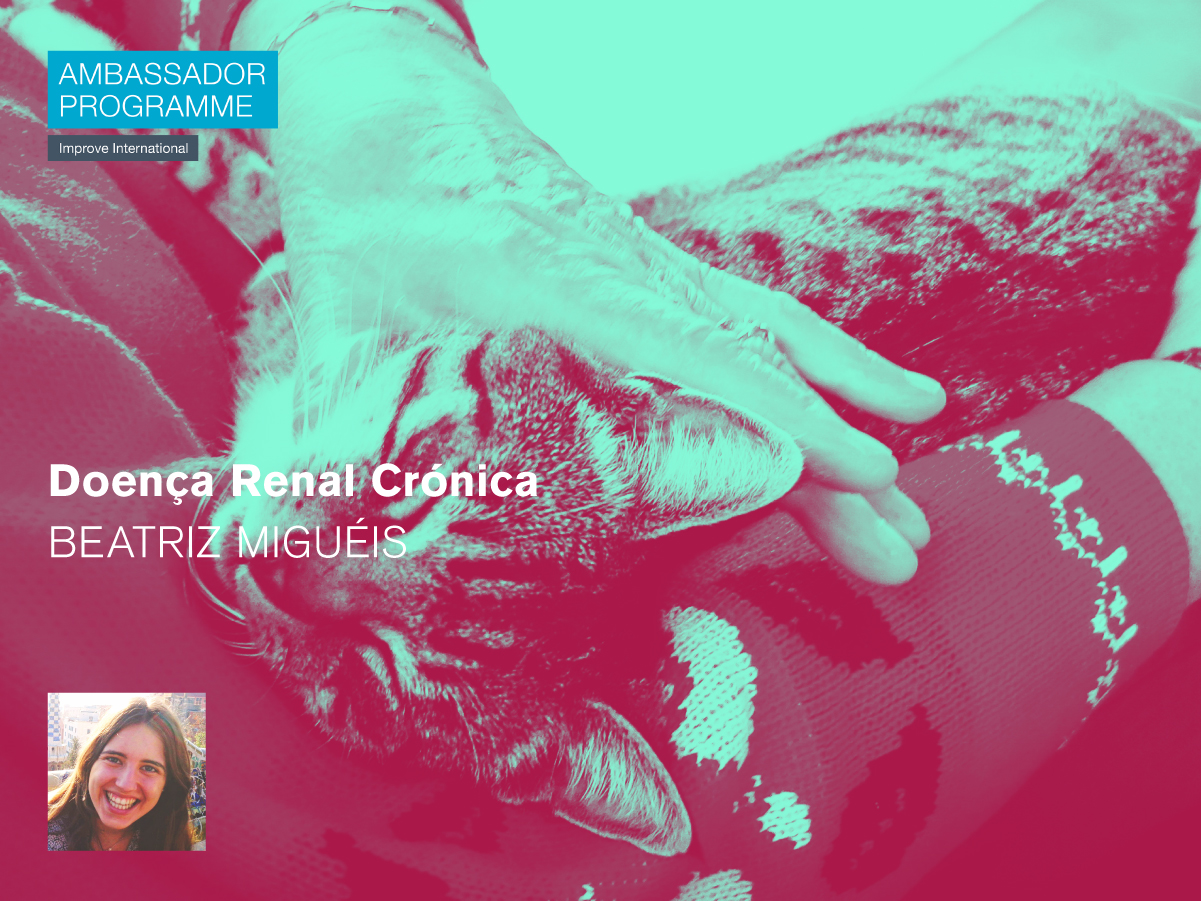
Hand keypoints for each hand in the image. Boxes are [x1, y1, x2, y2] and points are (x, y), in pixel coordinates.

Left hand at [237, 3, 944, 582]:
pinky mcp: (657, 273)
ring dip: (845, 413)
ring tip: (918, 477)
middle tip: (905, 547)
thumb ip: (327, 439)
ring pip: (772, 340)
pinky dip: (820, 357)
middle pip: (756, 365)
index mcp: (559, 286)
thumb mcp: (336, 329)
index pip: (694, 357)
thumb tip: (275, 552)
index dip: (776, 421)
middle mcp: (631, 273)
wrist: (392, 110)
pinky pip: (756, 317)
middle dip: (834, 460)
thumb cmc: (361, 221)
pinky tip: (873, 391)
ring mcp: (654, 268)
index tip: (853, 476)